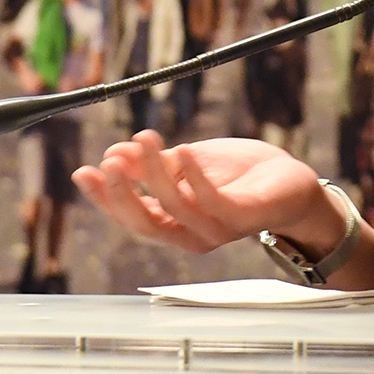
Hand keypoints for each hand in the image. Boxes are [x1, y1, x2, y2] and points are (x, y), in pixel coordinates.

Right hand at [72, 131, 331, 254]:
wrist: (290, 182)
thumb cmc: (238, 176)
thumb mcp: (188, 164)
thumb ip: (155, 164)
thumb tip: (113, 153)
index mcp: (173, 223)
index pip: (130, 217)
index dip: (104, 199)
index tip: (83, 172)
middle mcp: (190, 235)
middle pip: (146, 223)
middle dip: (122, 193)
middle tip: (108, 161)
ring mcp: (217, 230)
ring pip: (177, 208)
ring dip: (156, 173)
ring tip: (144, 139)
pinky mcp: (243, 217)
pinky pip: (214, 202)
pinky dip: (196, 178)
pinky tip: (184, 152)